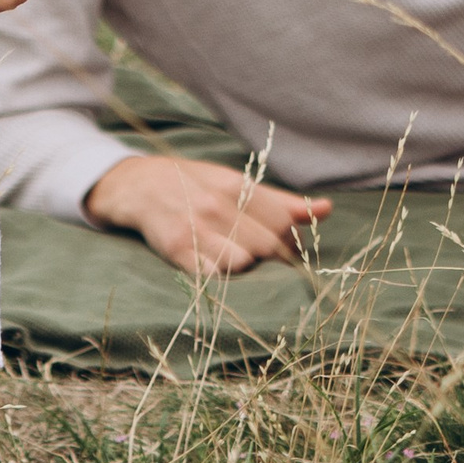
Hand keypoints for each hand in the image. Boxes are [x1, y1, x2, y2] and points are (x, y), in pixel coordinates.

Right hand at [83, 154, 330, 277]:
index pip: (283, 223)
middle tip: (262, 263)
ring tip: (236, 265)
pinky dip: (219, 280)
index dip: (291, 243)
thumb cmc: (195, 185)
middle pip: (267, 247)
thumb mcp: (236, 183)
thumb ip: (280, 201)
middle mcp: (218, 206)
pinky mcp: (175, 250)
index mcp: (237, 187)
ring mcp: (196, 229)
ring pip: (242, 263)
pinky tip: (216, 273)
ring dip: (245, 271)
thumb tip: (326, 210)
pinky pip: (210, 276)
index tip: (286, 251)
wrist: (137, 185)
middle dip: (271, 261)